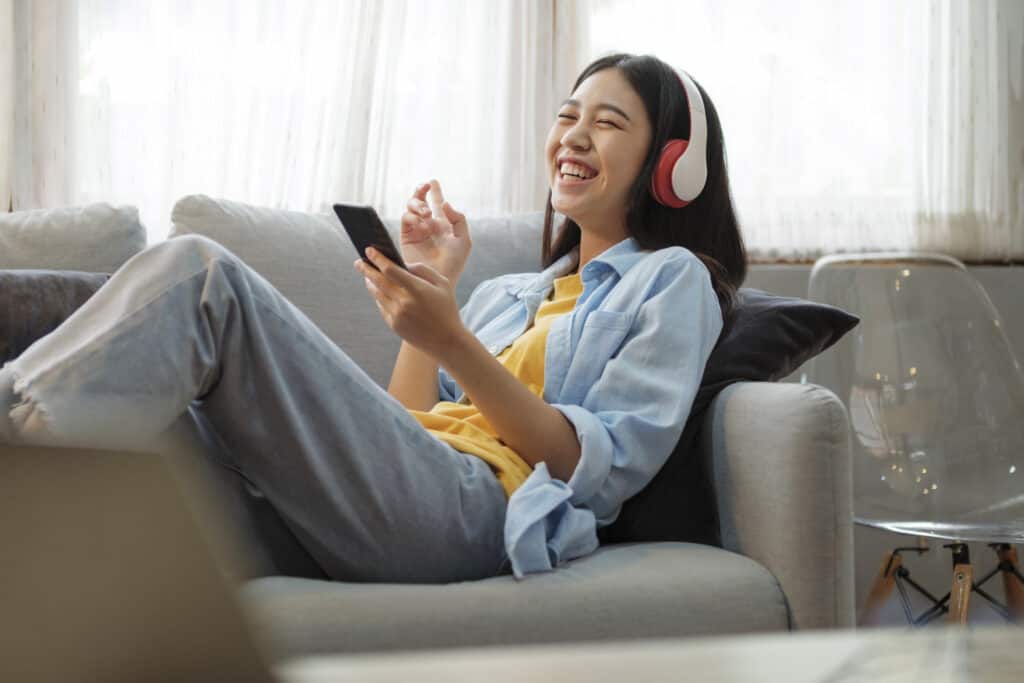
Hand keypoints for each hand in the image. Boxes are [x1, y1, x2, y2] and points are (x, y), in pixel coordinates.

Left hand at [354, 246, 465, 360]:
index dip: (378, 259)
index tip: (369, 250)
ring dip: (370, 283)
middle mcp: (404, 302)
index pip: (390, 270)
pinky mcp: (394, 325)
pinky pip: (382, 306)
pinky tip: (379, 292)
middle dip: (366, 269)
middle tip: (358, 262)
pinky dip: (379, 297)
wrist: (446, 341)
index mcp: (417, 289)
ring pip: (377, 294)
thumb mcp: (442, 284)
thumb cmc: (446, 308)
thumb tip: (402, 264)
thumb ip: (423, 270)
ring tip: (367, 276)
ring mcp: (397, 315)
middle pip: (378, 281)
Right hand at [400, 179, 470, 282]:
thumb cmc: (454, 264)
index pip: (437, 204)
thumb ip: (459, 219)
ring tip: (426, 212)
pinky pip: (405, 220)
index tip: (432, 181)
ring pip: (410, 208)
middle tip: (427, 190)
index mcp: (443, 225)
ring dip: (417, 204)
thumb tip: (445, 203)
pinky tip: (422, 223)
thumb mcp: (464, 240)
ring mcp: (416, 231)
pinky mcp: (406, 237)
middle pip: (420, 202)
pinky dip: (412, 217)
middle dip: (421, 193)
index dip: (434, 192)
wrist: (438, 280)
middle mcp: (428, 226)